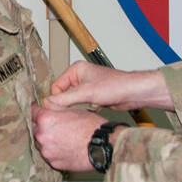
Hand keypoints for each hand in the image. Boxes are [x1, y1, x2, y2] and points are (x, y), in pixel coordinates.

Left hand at [31, 103, 105, 171]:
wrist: (102, 146)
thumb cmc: (90, 126)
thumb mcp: (72, 109)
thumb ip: (54, 107)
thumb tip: (45, 103)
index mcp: (45, 120)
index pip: (33, 112)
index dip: (37, 110)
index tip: (39, 110)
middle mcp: (42, 136)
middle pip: (35, 129)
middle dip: (42, 126)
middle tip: (54, 125)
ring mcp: (47, 152)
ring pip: (41, 144)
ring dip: (47, 140)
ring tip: (62, 138)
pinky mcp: (53, 163)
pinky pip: (49, 155)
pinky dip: (54, 152)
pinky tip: (65, 148)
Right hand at [48, 62, 171, 111]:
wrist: (133, 93)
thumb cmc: (115, 86)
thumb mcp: (86, 93)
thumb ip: (64, 99)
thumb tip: (47, 103)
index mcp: (76, 70)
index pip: (56, 87)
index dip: (57, 99)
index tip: (59, 110)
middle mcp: (80, 77)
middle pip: (63, 95)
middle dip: (68, 105)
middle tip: (73, 111)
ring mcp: (87, 88)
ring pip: (72, 103)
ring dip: (77, 108)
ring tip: (86, 109)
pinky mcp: (93, 97)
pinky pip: (81, 107)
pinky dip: (84, 111)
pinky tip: (92, 111)